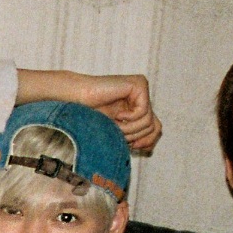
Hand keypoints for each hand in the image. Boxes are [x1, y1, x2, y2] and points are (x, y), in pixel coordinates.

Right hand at [19, 69, 161, 155]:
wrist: (76, 101)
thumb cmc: (91, 116)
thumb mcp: (117, 132)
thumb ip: (135, 136)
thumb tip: (151, 147)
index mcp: (138, 106)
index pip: (156, 128)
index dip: (146, 141)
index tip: (131, 146)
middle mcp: (142, 96)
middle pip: (154, 126)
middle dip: (134, 136)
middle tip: (117, 131)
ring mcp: (142, 88)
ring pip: (149, 121)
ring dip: (129, 129)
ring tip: (115, 123)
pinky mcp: (139, 84)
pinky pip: (143, 111)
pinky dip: (129, 118)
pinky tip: (117, 114)